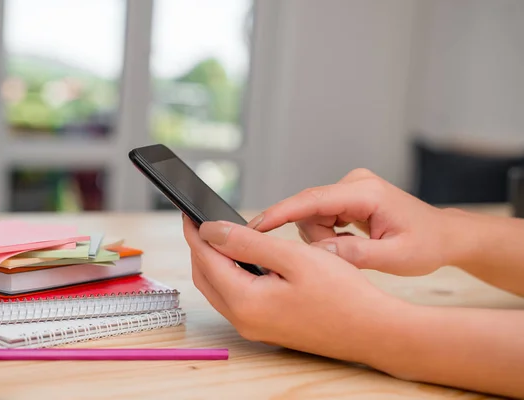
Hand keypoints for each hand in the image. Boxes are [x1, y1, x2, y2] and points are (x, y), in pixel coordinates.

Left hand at [182, 215, 406, 364]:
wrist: (374, 331)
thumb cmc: (343, 294)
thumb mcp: (294, 258)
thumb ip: (248, 243)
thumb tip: (210, 230)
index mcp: (246, 303)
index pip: (206, 260)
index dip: (195, 233)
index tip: (187, 211)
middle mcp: (244, 321)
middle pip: (206, 277)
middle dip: (199, 247)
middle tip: (198, 220)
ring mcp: (255, 328)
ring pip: (219, 289)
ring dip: (213, 262)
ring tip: (217, 235)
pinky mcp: (267, 328)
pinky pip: (236, 298)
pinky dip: (230, 276)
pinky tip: (240, 260)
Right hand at [247, 168, 456, 275]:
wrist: (443, 235)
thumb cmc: (426, 244)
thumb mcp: (396, 258)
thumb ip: (356, 255)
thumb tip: (319, 253)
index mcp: (366, 193)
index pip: (312, 200)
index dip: (281, 212)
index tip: (256, 225)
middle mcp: (354, 183)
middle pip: (308, 210)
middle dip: (318, 238)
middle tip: (348, 254)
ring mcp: (349, 187)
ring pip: (312, 215)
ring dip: (324, 238)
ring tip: (354, 248)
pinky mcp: (346, 196)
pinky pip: (320, 216)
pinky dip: (329, 234)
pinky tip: (351, 241)